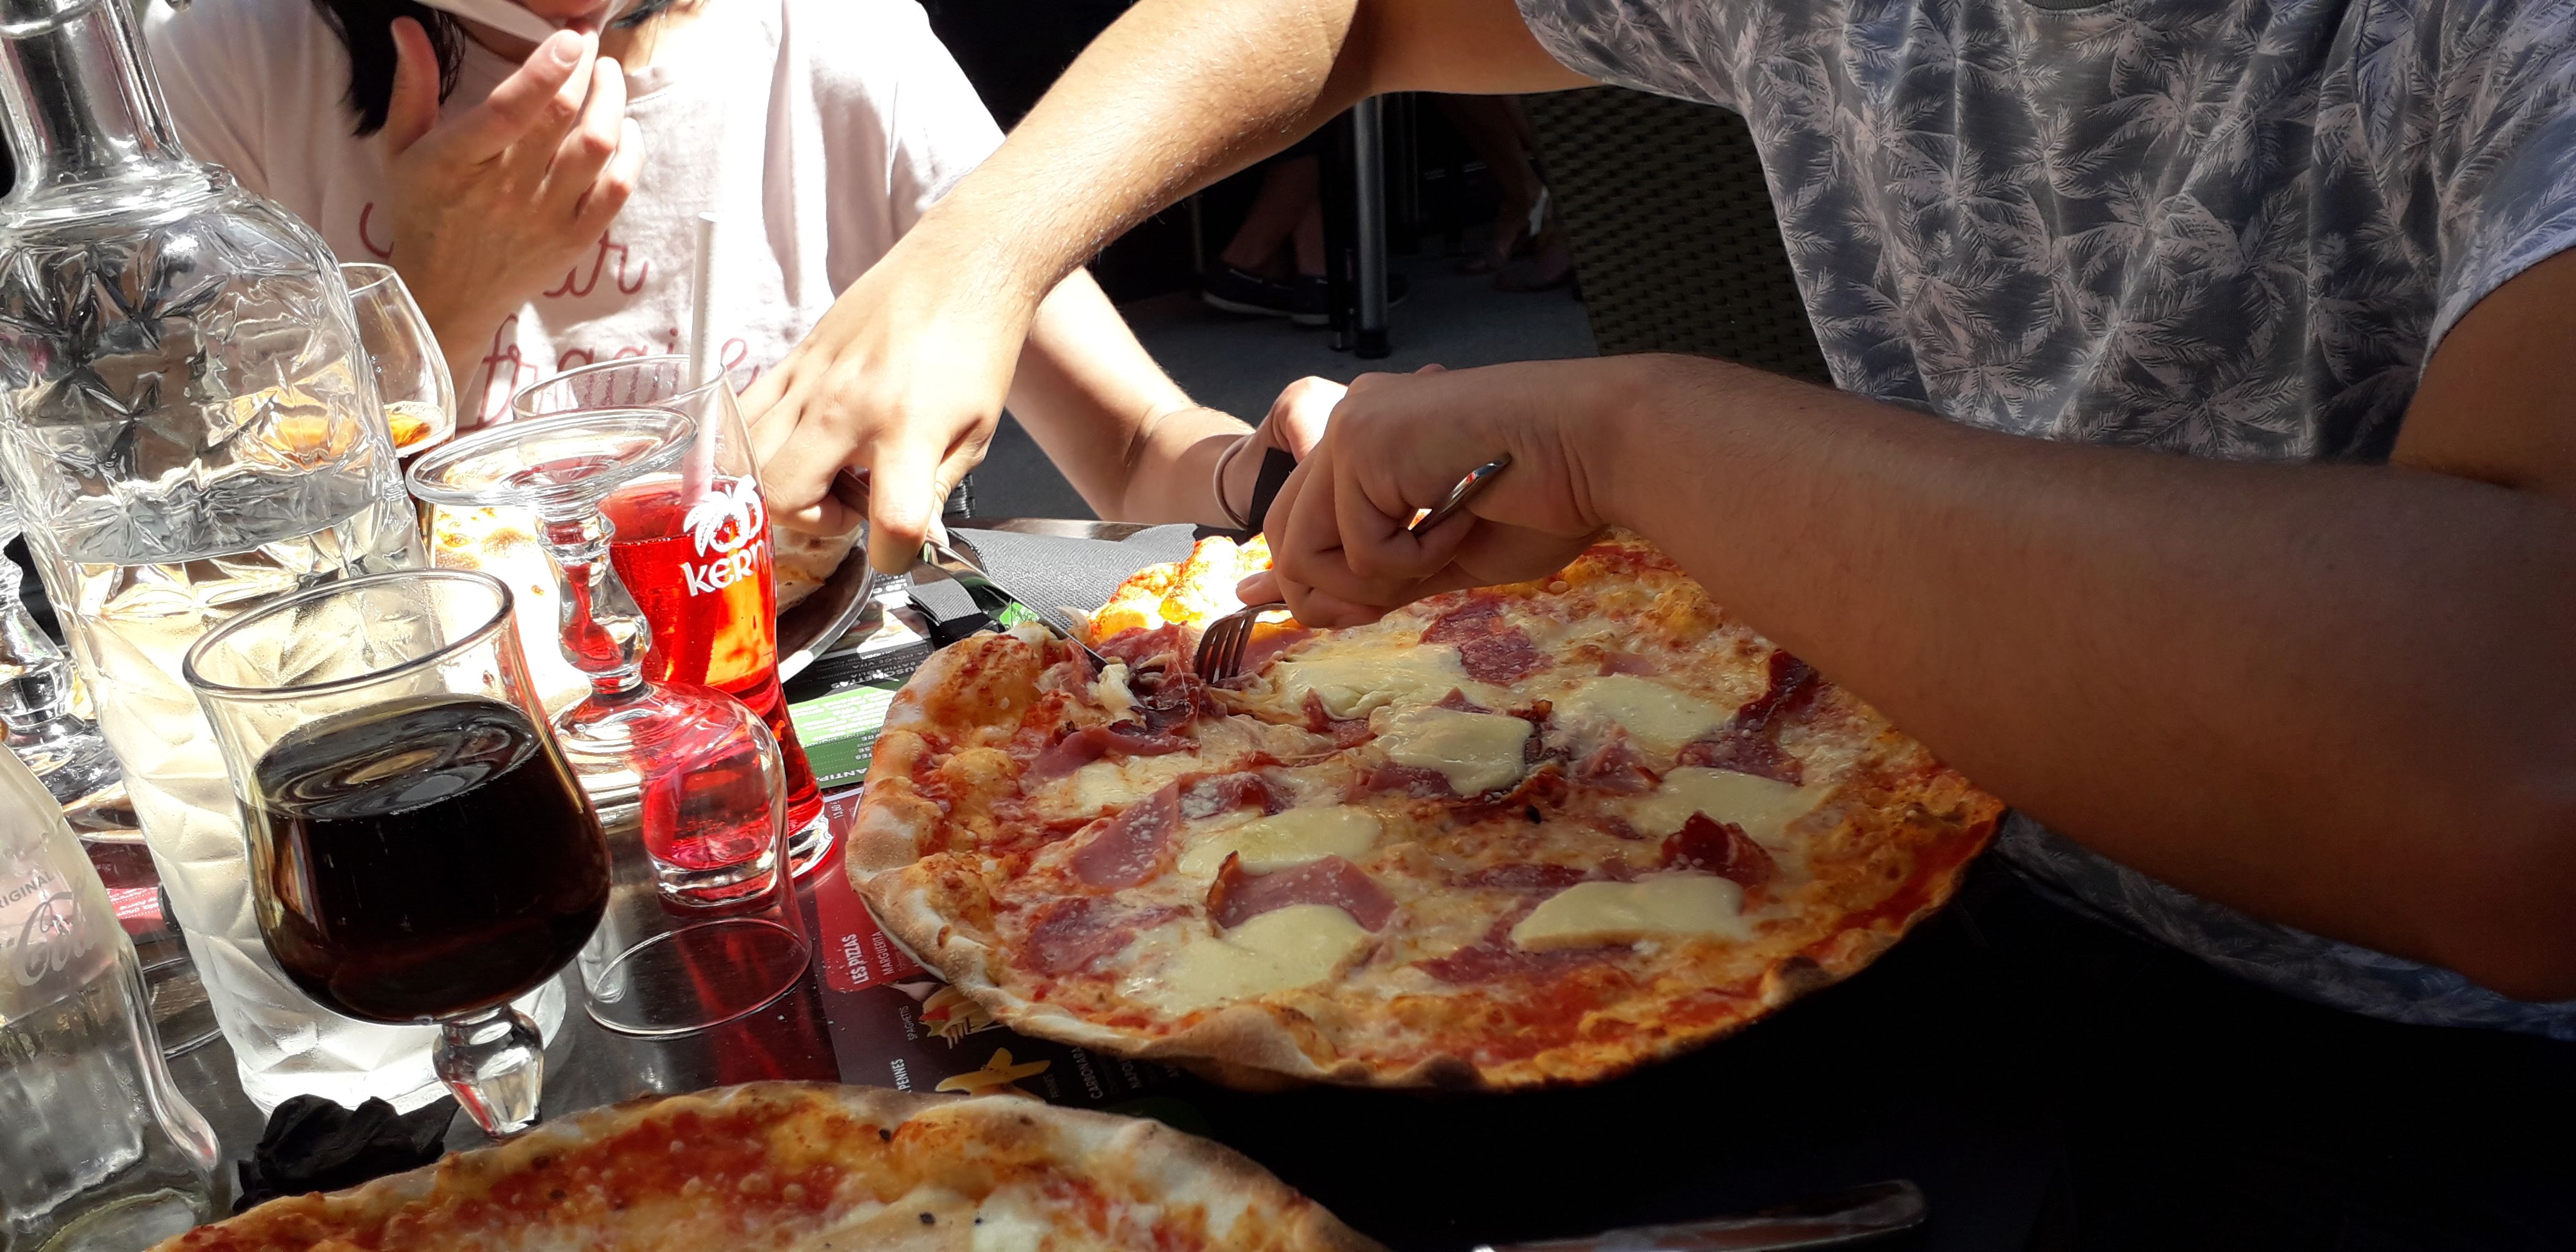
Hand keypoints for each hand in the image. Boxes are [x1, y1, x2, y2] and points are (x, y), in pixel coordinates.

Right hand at [380, 21, 642, 354]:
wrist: (446, 295)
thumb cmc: (424, 214)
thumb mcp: (401, 150)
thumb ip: (412, 86)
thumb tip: (407, 26)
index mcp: (457, 161)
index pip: (510, 110)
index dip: (545, 71)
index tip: (567, 39)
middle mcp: (505, 189)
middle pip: (560, 118)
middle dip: (583, 70)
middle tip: (586, 42)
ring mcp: (545, 216)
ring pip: (595, 148)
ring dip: (612, 102)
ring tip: (608, 74)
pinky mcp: (575, 239)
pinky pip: (617, 190)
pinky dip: (630, 153)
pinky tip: (625, 128)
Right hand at [743, 244, 1035, 572]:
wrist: (958, 268)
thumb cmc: (976, 346)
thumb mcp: (976, 432)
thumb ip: (936, 492)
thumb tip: (912, 542)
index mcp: (907, 429)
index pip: (888, 525)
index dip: (895, 558)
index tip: (900, 548)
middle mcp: (847, 407)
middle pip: (784, 498)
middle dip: (815, 523)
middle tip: (854, 503)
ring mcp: (810, 381)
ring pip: (749, 462)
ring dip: (783, 487)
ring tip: (829, 472)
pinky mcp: (792, 360)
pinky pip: (743, 418)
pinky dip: (757, 446)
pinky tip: (800, 442)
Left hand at [1242, 360, 1632, 625]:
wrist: (1601, 449)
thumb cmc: (1546, 498)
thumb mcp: (1441, 556)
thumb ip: (1369, 577)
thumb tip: (1276, 601)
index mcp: (1368, 441)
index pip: (1297, 525)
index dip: (1316, 586)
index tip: (1351, 612)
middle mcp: (1349, 424)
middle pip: (1284, 543)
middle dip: (1340, 596)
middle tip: (1411, 589)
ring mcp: (1350, 428)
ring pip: (1306, 556)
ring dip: (1386, 577)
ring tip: (1450, 542)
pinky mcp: (1362, 444)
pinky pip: (1360, 551)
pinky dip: (1419, 558)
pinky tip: (1466, 518)